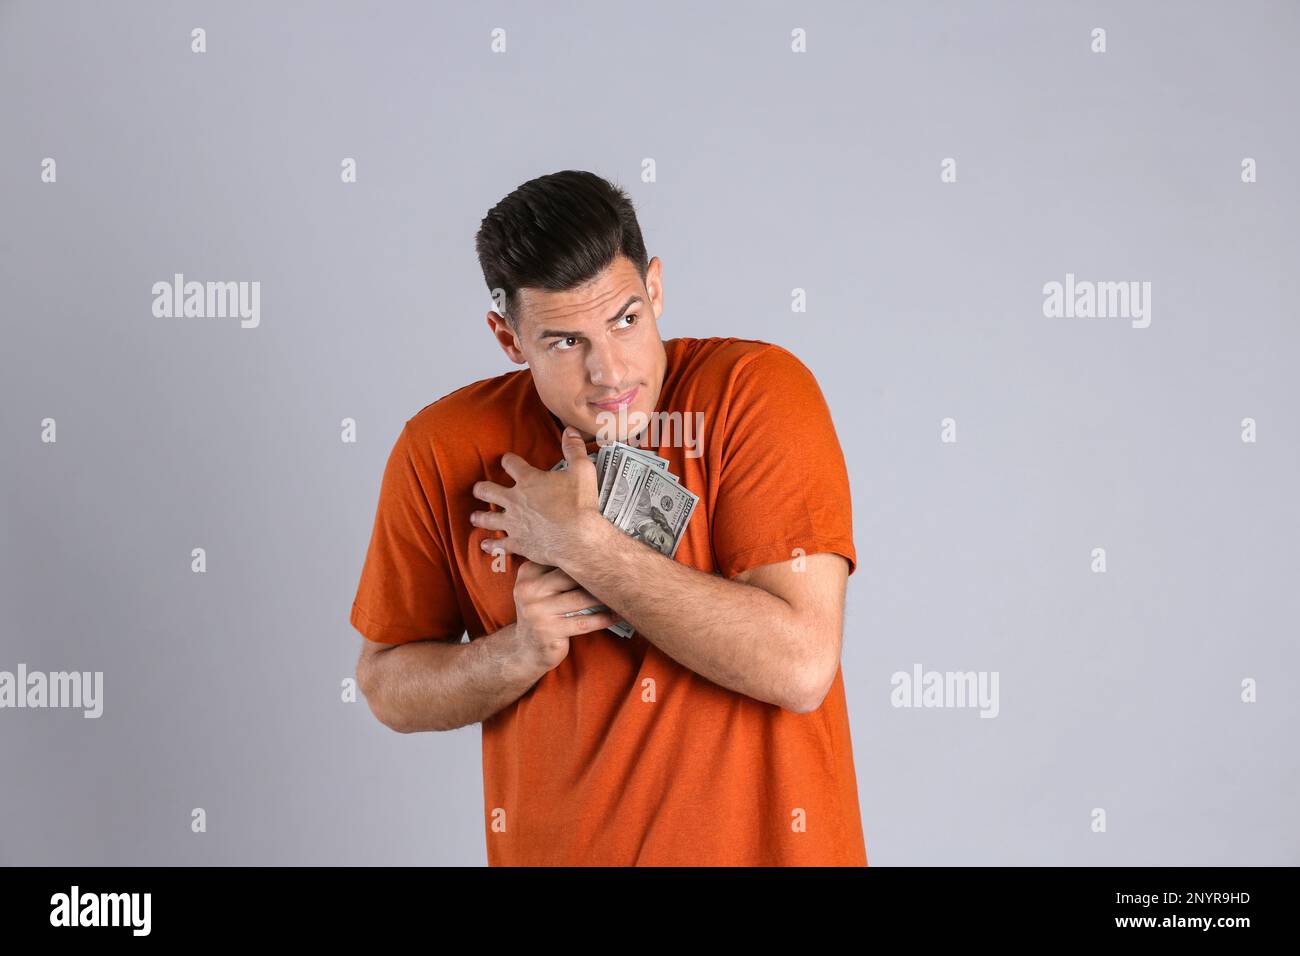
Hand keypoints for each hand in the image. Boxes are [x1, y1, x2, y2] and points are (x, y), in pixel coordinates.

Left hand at [471, 427, 603, 566]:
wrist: (578, 538)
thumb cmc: (580, 505)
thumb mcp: (582, 470)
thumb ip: (574, 449)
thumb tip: (570, 430)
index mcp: (529, 481)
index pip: (511, 464)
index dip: (508, 460)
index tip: (506, 460)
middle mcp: (515, 500)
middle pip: (489, 491)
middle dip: (482, 489)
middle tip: (479, 489)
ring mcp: (514, 523)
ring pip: (488, 518)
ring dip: (480, 517)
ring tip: (474, 517)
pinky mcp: (518, 543)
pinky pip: (499, 545)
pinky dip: (492, 545)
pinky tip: (485, 545)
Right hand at [507, 560, 620, 672]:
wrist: (525, 649)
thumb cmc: (540, 613)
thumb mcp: (539, 589)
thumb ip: (556, 571)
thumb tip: (595, 554)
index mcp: (527, 574)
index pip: (560, 560)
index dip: (585, 558)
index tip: (606, 556)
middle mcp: (529, 590)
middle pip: (571, 576)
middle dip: (596, 576)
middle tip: (619, 573)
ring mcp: (537, 611)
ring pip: (581, 598)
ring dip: (604, 598)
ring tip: (621, 594)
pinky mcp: (549, 631)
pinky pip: (584, 622)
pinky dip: (603, 618)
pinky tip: (615, 615)